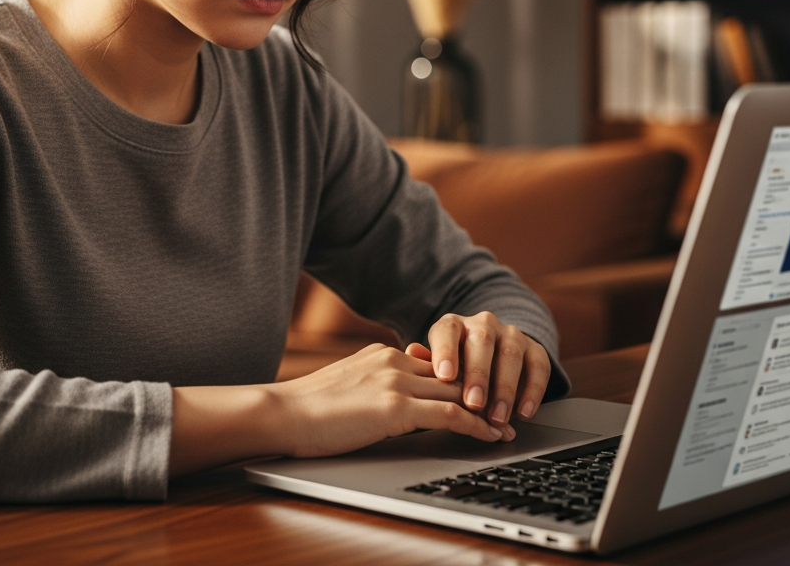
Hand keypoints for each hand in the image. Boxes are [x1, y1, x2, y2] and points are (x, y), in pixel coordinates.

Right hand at [274, 343, 508, 457]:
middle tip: (506, 405)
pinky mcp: (395, 407)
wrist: (284, 412)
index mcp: (382, 354)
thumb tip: (393, 398)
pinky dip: (475, 424)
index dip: (461, 378)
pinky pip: (448, 413)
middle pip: (452, 373)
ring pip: (457, 390)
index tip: (479, 390)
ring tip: (506, 424)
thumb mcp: (348, 385)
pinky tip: (489, 434)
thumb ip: (375, 383)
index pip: (434, 364)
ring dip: (487, 408)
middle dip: (482, 389)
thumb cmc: (308, 407)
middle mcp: (394, 360)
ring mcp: (396, 381)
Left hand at [406, 311, 550, 427]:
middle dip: (479, 375)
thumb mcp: (437, 365)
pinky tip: (524, 412)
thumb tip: (411, 351)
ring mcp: (510, 335)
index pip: (448, 331)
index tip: (444, 376)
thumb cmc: (454, 367)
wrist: (489, 358)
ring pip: (510, 354)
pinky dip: (533, 391)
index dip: (446, 352)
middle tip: (474, 403)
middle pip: (482, 342)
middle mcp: (483, 325)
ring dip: (505, 388)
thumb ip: (425, 363)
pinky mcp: (534, 349)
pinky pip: (538, 366)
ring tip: (497, 417)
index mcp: (453, 326)